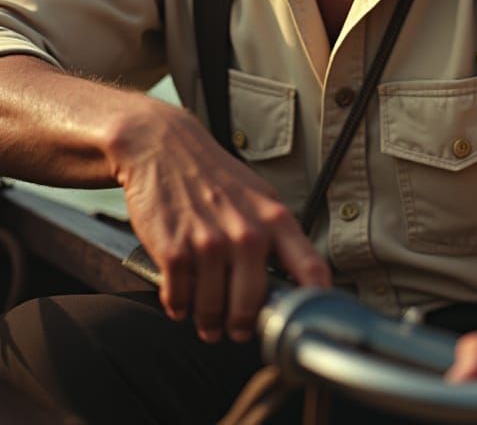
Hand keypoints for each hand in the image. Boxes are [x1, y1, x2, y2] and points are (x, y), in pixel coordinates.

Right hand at [106, 100, 330, 343]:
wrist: (163, 146)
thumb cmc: (214, 175)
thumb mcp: (260, 196)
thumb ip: (276, 237)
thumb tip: (291, 284)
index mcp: (276, 219)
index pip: (311, 271)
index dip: (314, 305)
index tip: (307, 324)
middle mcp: (247, 233)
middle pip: (253, 307)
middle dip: (242, 326)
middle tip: (236, 329)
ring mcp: (210, 243)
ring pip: (213, 312)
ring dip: (207, 322)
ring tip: (206, 318)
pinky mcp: (175, 251)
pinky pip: (180, 302)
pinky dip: (178, 306)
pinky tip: (180, 296)